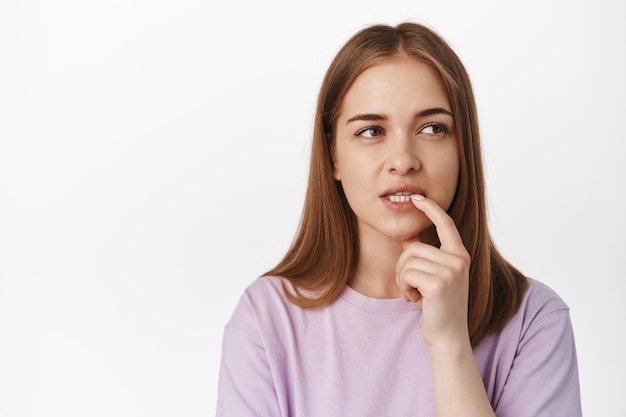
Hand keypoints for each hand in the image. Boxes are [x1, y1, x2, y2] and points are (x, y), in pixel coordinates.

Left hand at [395, 194, 470, 346]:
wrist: (448, 336)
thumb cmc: (439, 306)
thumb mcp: (434, 277)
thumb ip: (424, 257)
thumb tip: (409, 239)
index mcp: (460, 255)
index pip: (445, 224)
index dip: (431, 208)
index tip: (416, 198)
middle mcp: (458, 260)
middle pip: (414, 247)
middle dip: (403, 267)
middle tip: (410, 286)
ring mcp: (451, 271)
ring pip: (408, 260)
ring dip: (403, 280)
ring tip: (414, 294)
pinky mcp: (439, 283)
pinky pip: (407, 274)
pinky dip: (404, 287)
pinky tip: (414, 300)